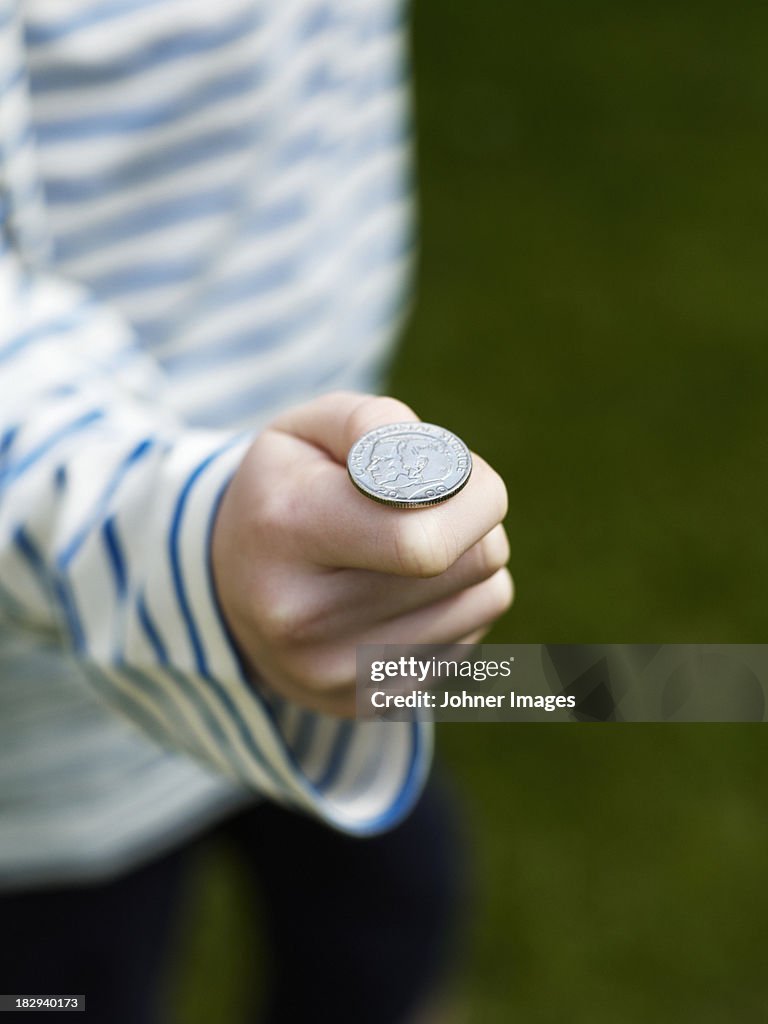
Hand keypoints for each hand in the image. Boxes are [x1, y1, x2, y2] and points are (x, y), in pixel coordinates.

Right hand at [211, 392, 512, 715]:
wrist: (228, 588)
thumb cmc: (287, 491)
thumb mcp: (308, 430)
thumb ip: (375, 424)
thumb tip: (441, 469)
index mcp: (286, 531)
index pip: (421, 539)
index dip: (469, 492)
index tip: (448, 469)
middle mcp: (307, 619)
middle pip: (471, 562)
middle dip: (475, 516)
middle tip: (433, 500)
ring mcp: (339, 674)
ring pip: (488, 597)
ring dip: (471, 559)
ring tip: (409, 546)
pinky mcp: (370, 703)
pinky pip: (474, 636)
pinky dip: (457, 603)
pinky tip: (404, 591)